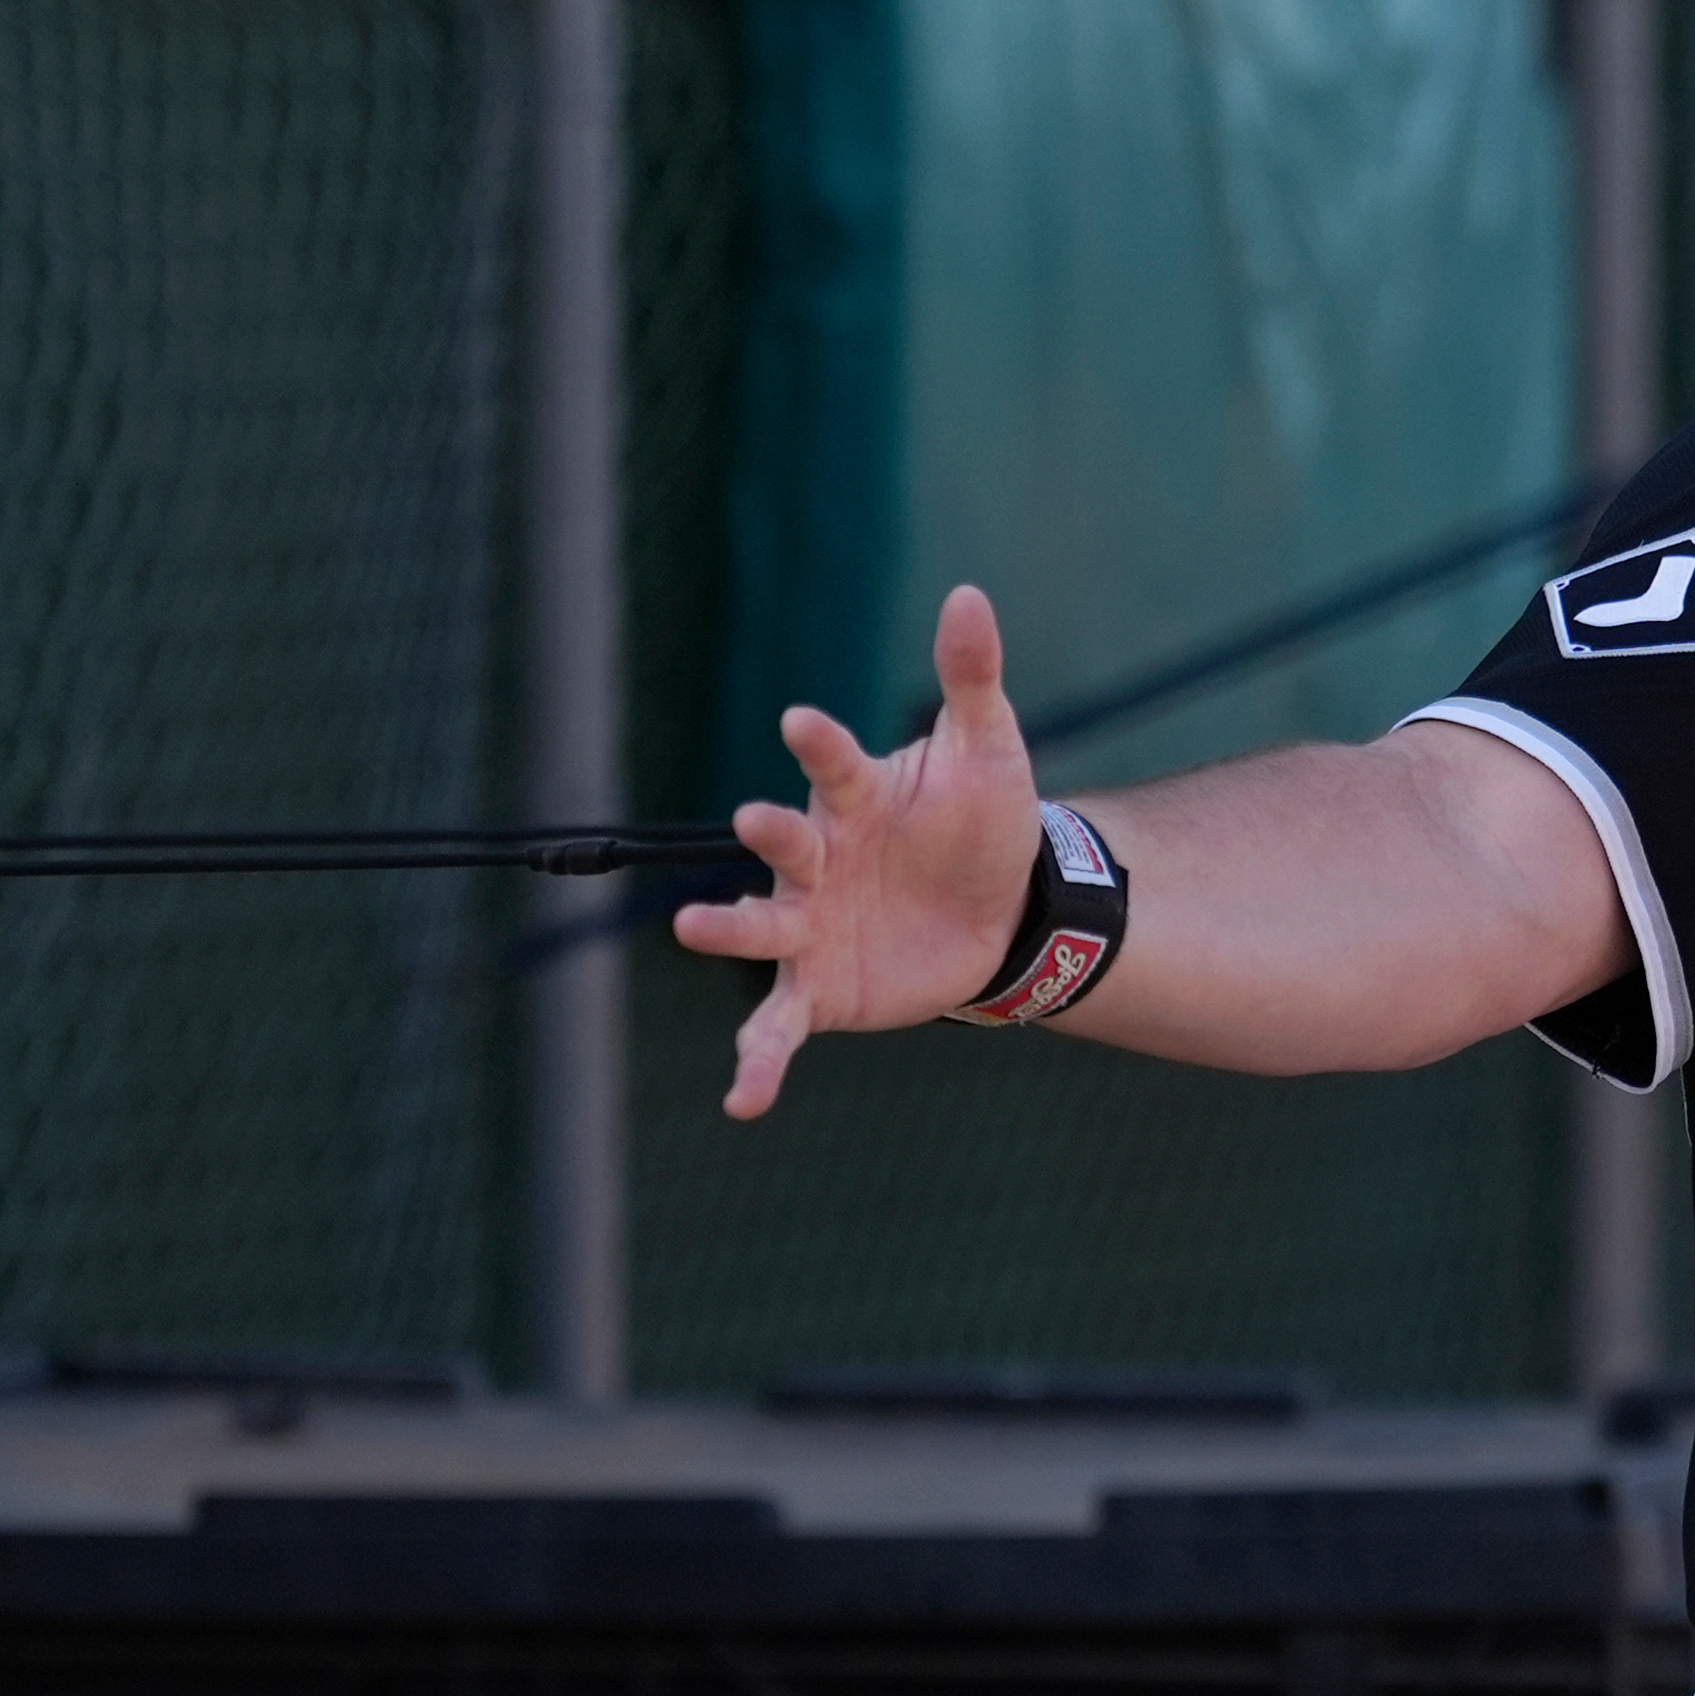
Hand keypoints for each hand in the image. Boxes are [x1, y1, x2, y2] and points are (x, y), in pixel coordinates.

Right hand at [671, 584, 1044, 1117]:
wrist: (1003, 911)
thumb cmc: (981, 821)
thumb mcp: (989, 751)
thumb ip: (970, 678)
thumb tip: (969, 594)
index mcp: (856, 797)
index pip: (834, 763)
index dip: (820, 743)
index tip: (805, 722)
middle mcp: (817, 858)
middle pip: (785, 843)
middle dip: (770, 834)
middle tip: (757, 821)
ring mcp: (810, 926)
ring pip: (758, 927)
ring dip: (726, 927)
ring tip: (691, 928)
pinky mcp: (818, 989)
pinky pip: (778, 1026)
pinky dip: (758, 1063)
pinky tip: (742, 1101)